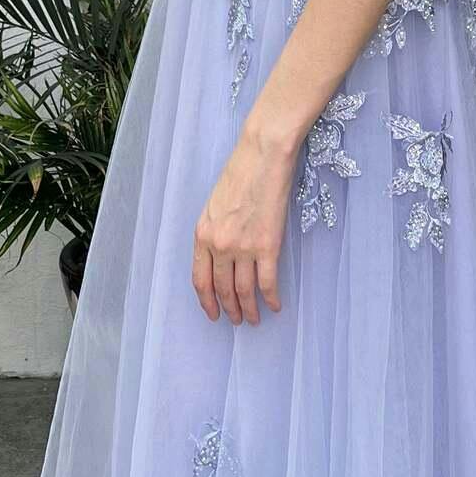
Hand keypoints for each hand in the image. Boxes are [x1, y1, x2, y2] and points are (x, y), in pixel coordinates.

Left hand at [192, 123, 297, 322]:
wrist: (263, 155)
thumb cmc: (241, 172)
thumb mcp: (214, 204)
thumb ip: (214, 231)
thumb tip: (222, 256)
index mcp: (202, 234)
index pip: (200, 279)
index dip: (206, 301)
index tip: (213, 313)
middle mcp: (219, 245)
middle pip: (222, 288)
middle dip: (229, 309)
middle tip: (237, 320)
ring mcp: (243, 247)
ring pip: (244, 290)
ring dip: (249, 309)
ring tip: (255, 320)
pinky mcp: (268, 245)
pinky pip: (267, 282)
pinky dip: (271, 298)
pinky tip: (275, 306)